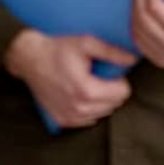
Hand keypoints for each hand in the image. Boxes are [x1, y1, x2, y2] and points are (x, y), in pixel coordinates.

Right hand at [3, 28, 135, 127]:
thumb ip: (113, 52)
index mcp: (86, 91)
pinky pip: (89, 119)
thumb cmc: (58, 49)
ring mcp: (69, 117)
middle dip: (112, 89)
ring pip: (103, 113)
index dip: (119, 79)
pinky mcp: (62, 121)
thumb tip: (133, 59)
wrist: (30, 59)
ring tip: (88, 83)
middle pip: (115, 104)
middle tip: (98, 75)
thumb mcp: (87, 43)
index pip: (122, 94)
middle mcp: (78, 108)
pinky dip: (90, 108)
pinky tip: (81, 94)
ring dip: (102, 100)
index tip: (109, 71)